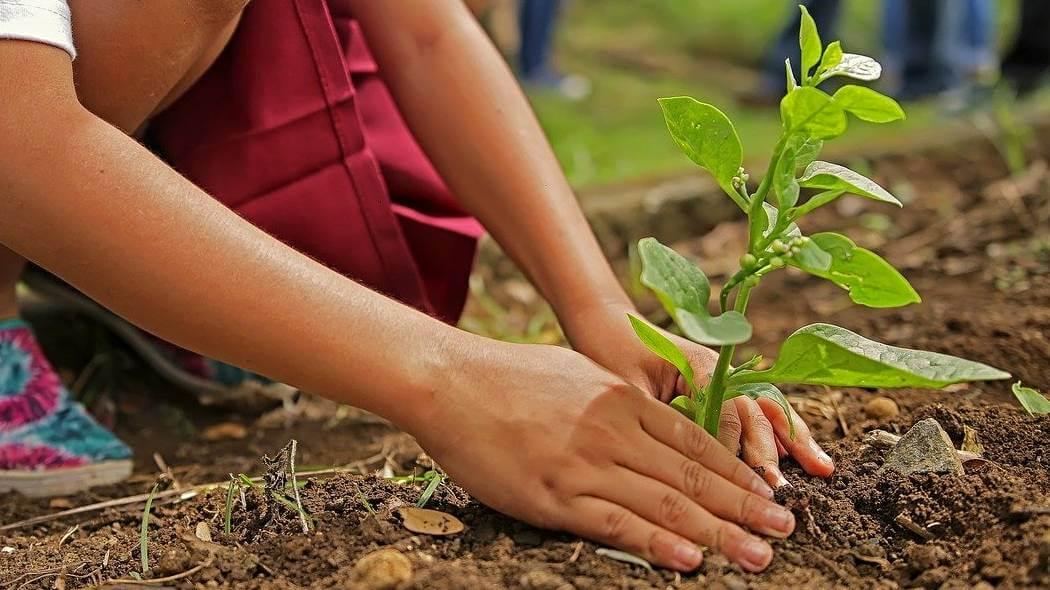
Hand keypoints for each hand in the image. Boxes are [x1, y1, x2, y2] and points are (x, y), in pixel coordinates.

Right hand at [410, 342, 794, 571]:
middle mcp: (613, 431)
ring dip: (719, 532)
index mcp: (622, 399)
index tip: (769, 494)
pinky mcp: (553, 495)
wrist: (450, 381)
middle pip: (693, 476)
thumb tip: (651, 424)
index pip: (695, 443)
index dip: (738, 472)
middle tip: (785, 530)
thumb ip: (618, 402)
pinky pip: (615, 523)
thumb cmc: (509, 377)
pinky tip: (690, 559)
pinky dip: (656, 544)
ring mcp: (584, 464)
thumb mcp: (577, 375)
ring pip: (665, 503)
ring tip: (758, 553)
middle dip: (744, 506)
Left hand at [562, 304, 833, 488]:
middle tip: (780, 489)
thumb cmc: (610, 353)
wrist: (608, 323)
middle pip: (755, 410)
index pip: (726, 410)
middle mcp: (720, 369)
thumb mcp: (626, 386)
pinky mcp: (723, 388)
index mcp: (699, 364)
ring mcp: (726, 377)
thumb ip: (654, 416)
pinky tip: (803, 456)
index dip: (733, 447)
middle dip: (770, 451)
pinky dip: (782, 433)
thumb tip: (674, 460)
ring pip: (767, 410)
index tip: (737, 482)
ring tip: (822, 469)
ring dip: (793, 440)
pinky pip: (758, 411)